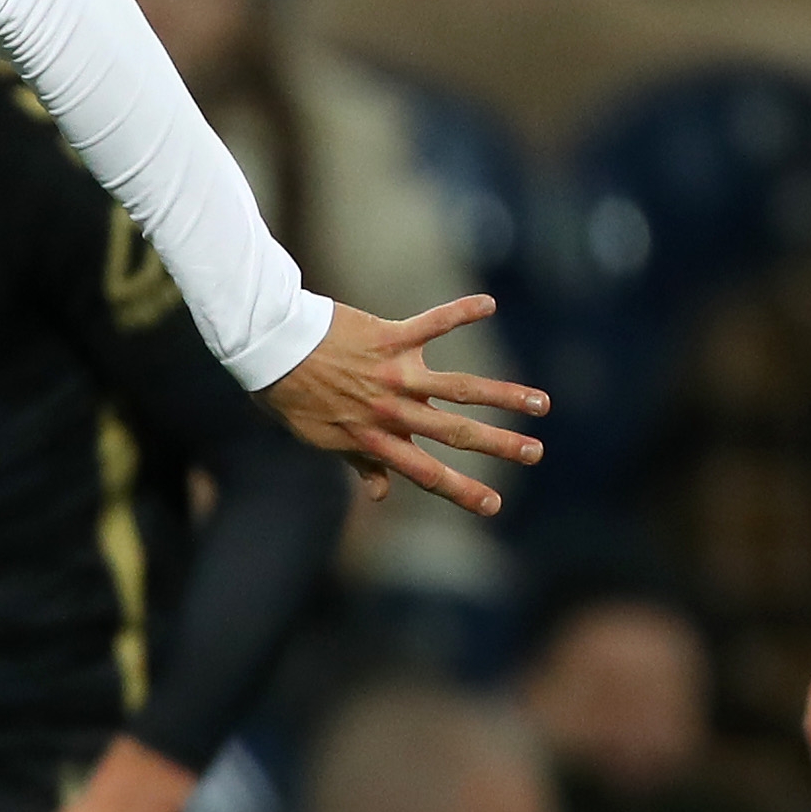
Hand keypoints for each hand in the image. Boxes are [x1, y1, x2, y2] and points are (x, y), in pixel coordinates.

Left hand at [261, 295, 545, 516]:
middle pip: (455, 433)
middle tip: (536, 454)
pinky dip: (461, 312)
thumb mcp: (322, 440)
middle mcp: (391, 411)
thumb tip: (382, 494)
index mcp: (375, 439)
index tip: (494, 506)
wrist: (269, 349)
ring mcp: (394, 374)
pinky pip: (433, 323)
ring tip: (541, 403)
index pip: (426, 473)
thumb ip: (359, 464)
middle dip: (499, 446)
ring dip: (504, 395)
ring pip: (460, 388)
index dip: (461, 491)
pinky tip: (490, 304)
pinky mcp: (390, 337)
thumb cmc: (293, 396)